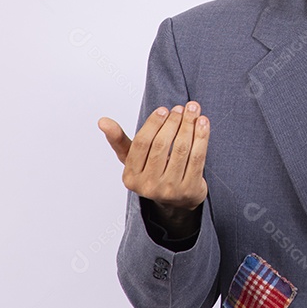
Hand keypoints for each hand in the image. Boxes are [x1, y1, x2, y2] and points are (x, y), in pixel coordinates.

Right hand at [98, 102, 210, 217]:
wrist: (178, 199)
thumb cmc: (153, 171)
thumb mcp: (133, 159)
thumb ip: (119, 140)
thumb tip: (102, 121)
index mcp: (130, 177)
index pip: (142, 144)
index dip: (153, 124)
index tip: (164, 109)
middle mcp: (148, 186)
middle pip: (161, 145)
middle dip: (173, 122)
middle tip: (181, 108)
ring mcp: (170, 190)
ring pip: (181, 149)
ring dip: (188, 125)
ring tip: (193, 110)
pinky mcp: (190, 190)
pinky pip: (197, 158)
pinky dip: (202, 137)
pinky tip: (203, 122)